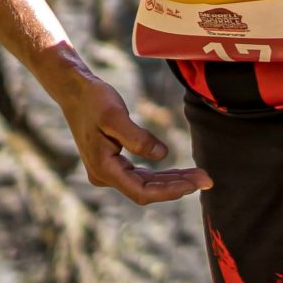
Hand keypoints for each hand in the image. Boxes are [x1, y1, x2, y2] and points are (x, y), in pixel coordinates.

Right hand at [52, 70, 210, 204]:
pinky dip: (162, 174)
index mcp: (103, 169)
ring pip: (146, 184)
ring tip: (199, 175)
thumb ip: (137, 138)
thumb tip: (162, 155)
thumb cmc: (94, 100)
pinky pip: (142, 175)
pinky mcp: (114, 163)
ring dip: (172, 181)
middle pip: (147, 190)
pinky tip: (181, 172)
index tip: (194, 184)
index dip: (170, 191)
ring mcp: (109, 171)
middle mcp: (104, 175)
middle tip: (207, 179)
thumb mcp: (115, 115)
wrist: (75, 91)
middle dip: (178, 186)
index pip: (142, 191)